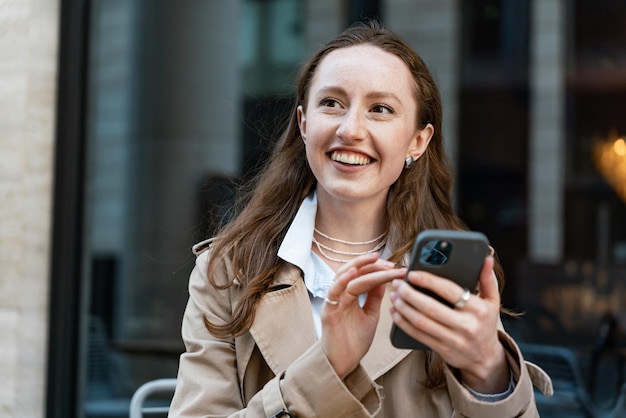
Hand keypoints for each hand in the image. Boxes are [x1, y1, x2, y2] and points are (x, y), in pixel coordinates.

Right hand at [320, 253, 405, 378]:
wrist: (342, 363)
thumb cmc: (354, 340)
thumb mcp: (371, 315)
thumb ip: (375, 297)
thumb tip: (384, 279)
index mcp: (351, 294)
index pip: (364, 274)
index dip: (378, 268)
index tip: (396, 267)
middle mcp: (341, 294)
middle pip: (354, 271)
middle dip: (372, 264)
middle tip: (391, 264)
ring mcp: (333, 302)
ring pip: (344, 276)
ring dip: (359, 266)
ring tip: (375, 259)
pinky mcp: (328, 312)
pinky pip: (333, 292)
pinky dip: (342, 281)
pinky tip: (353, 273)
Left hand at [389, 255, 509, 392]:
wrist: (486, 358)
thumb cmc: (486, 323)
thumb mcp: (492, 302)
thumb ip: (487, 279)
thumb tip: (486, 258)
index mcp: (478, 310)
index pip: (449, 291)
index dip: (428, 281)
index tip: (412, 273)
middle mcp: (466, 326)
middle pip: (430, 308)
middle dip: (409, 294)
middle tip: (397, 283)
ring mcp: (453, 340)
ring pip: (421, 322)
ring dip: (403, 308)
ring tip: (394, 295)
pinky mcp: (442, 349)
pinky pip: (418, 335)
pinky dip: (403, 323)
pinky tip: (395, 312)